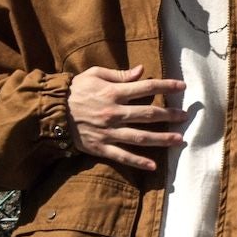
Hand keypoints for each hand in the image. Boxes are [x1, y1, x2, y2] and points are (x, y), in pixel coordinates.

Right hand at [68, 63, 187, 172]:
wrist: (51, 111)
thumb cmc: (74, 90)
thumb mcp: (95, 74)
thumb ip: (120, 74)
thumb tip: (142, 71)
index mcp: (114, 92)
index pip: (147, 87)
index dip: (166, 86)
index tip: (182, 87)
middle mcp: (114, 112)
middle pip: (149, 114)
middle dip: (170, 115)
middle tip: (185, 116)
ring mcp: (108, 131)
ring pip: (141, 137)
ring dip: (162, 139)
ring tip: (179, 140)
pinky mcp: (100, 146)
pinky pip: (123, 156)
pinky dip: (138, 162)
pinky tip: (153, 166)